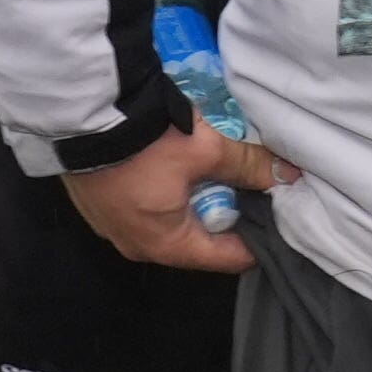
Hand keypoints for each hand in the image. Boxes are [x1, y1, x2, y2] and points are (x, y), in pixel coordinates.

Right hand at [62, 120, 289, 273]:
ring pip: (170, 225)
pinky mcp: (99, 206)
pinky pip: (145, 210)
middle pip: (197, 242)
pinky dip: (168, 196)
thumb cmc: (147, 142)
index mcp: (166, 245)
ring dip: (196, 205)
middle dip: (228, 217)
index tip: (281, 220)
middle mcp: (137, 247)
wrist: (82, 113)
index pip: (226, 258)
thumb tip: (289, 177)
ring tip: (223, 177)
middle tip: (256, 192)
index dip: (259, 240)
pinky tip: (181, 171)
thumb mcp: (206, 151)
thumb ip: (249, 166)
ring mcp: (112, 228)